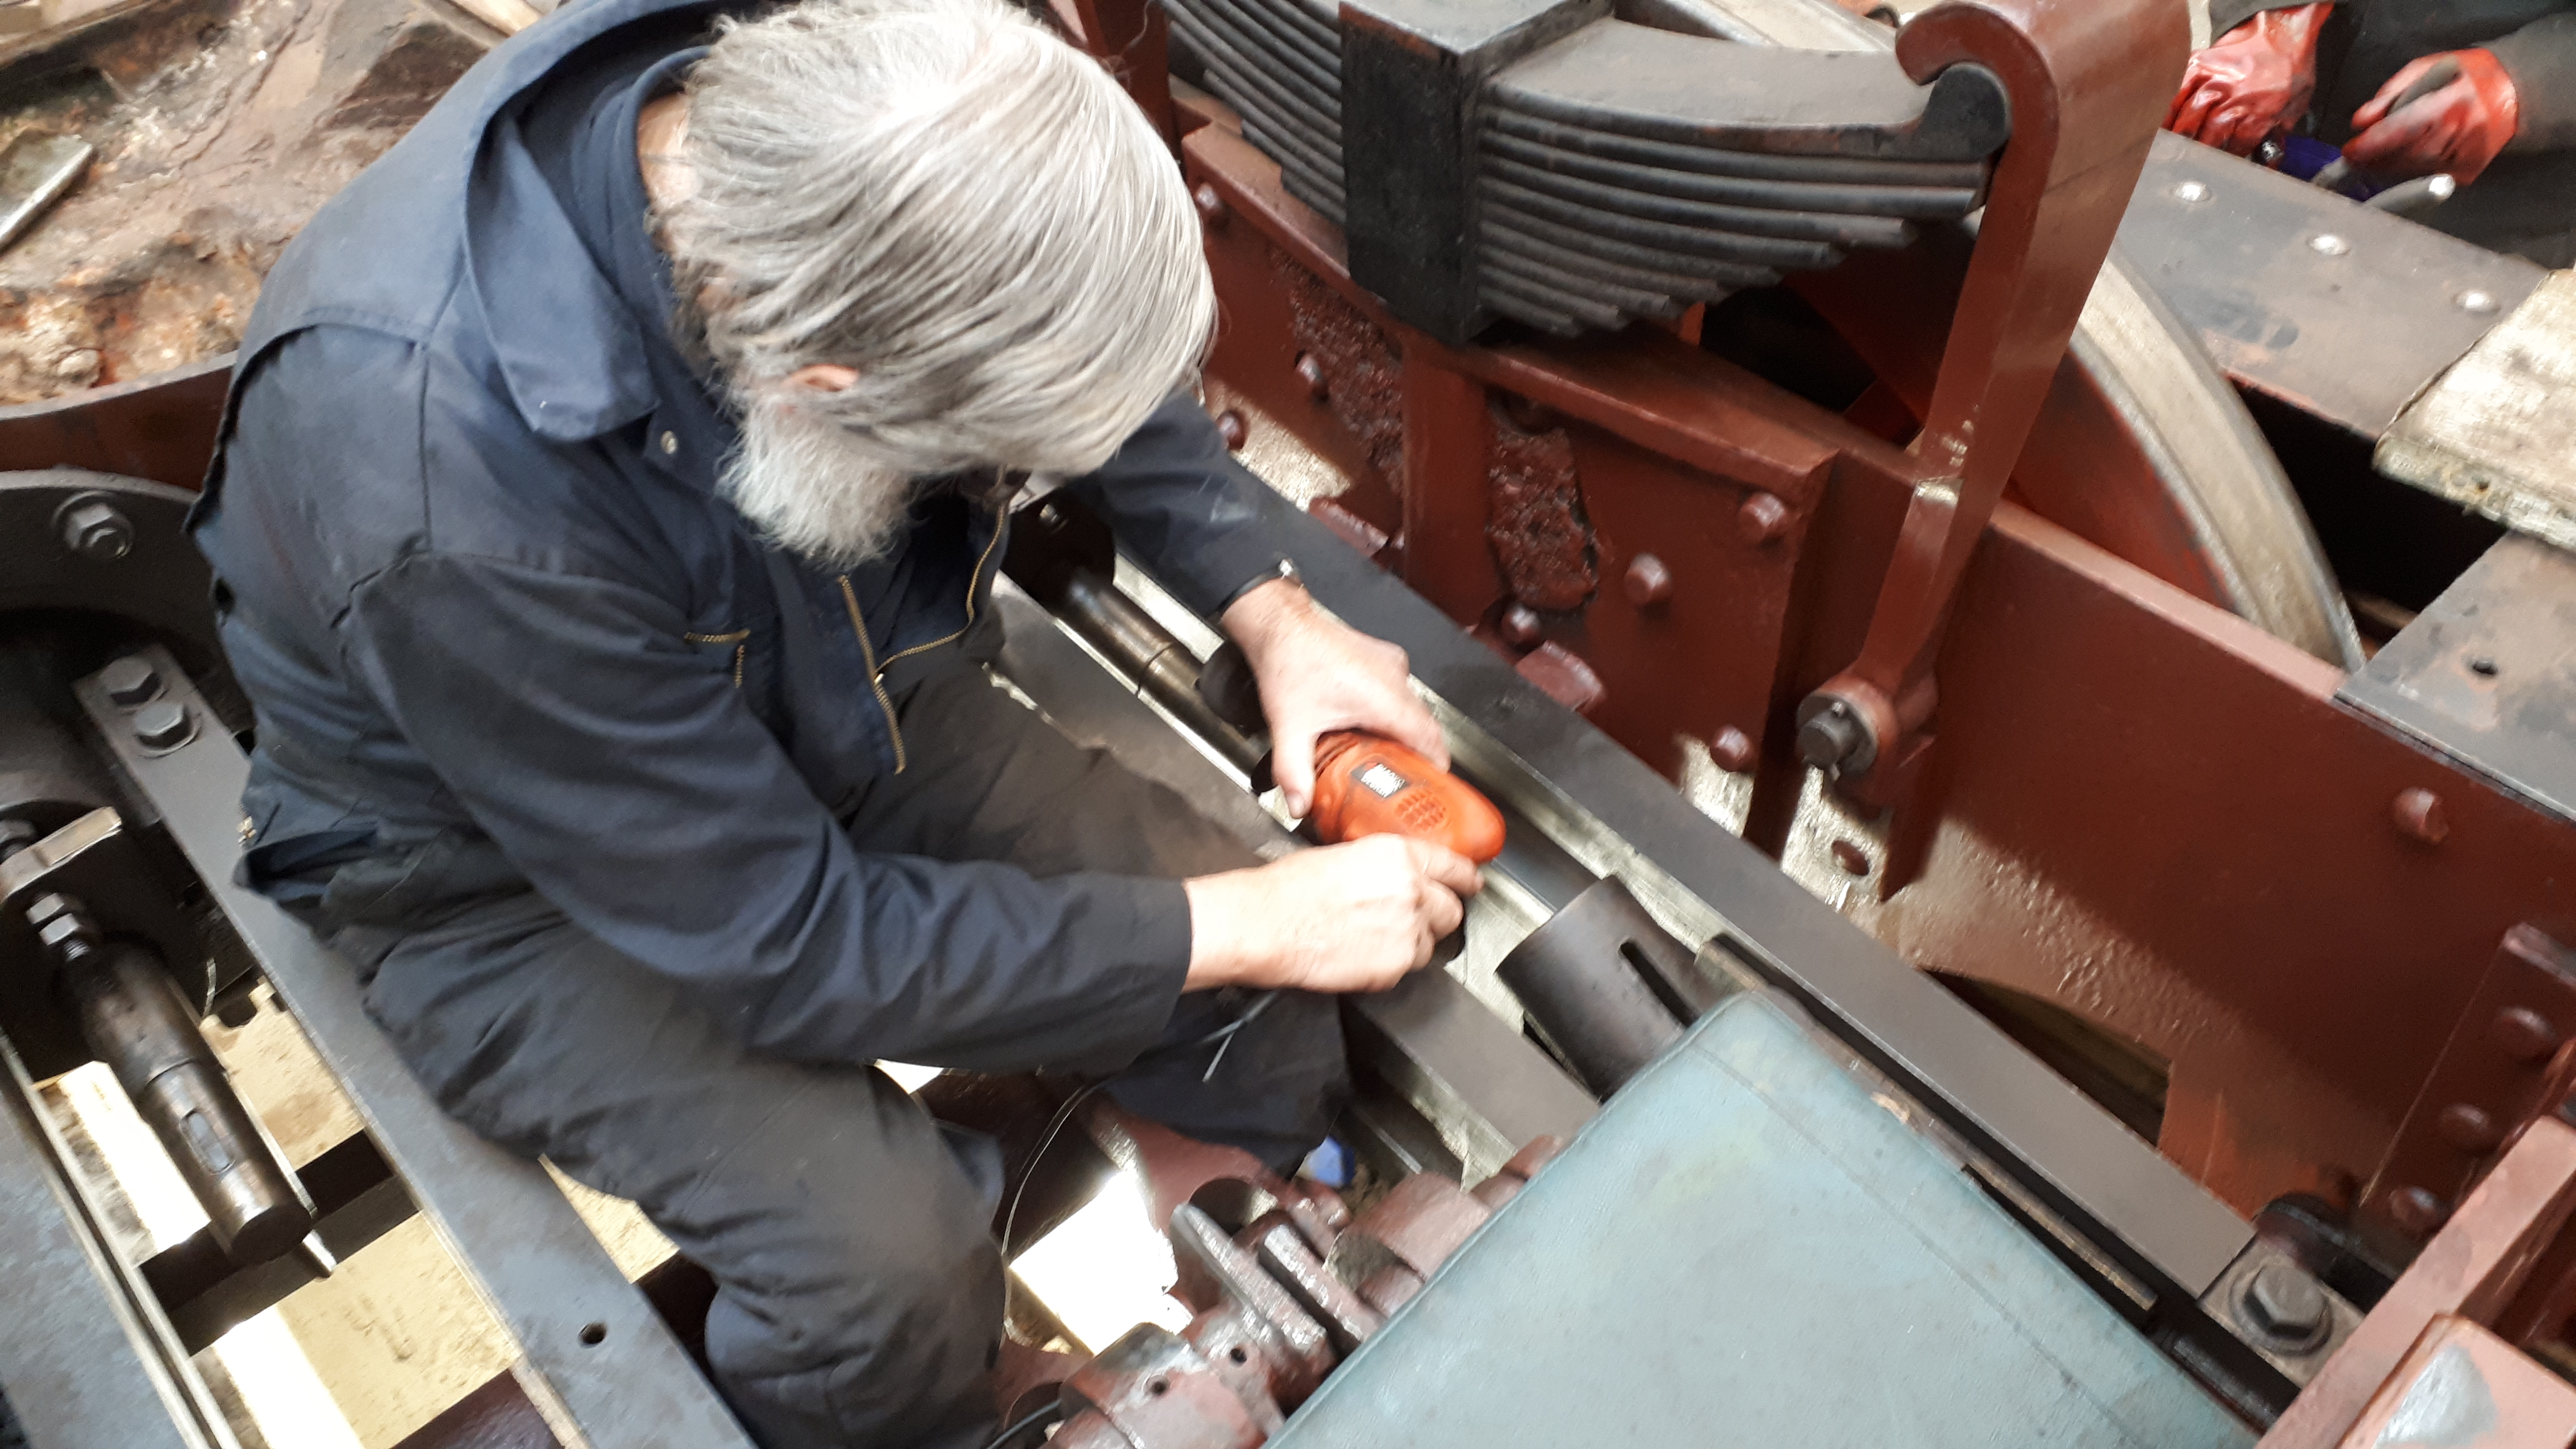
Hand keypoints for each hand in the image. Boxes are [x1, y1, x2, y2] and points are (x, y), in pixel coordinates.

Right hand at [1183, 836, 1480, 992]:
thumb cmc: (1288, 888)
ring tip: (1381, 939)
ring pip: (1432, 943)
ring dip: (1415, 941)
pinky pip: (1408, 966)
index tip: (1472, 883)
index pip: (1454, 867)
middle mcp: (1411, 890)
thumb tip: (1392, 874)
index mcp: (1398, 855)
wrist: (1267, 923)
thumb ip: (1380, 864)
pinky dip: (1394, 963)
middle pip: (1450, 909)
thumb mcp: (1340, 855)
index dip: (1467, 878)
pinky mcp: (1395, 965)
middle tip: (1420, 918)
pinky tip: (1366, 955)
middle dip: (1438, 915)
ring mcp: (1407, 930)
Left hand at [1222, 577, 1445, 817]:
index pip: (1431, 739)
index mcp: (1385, 697)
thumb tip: (1298, 805)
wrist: (1281, 624)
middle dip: (1420, 757)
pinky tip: (1371, 728)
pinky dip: (1395, 713)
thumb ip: (1293, 772)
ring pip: (1415, 709)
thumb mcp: (1289, 727)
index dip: (1436, 768)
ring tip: (1388, 760)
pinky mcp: (1383, 658)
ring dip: (1406, 734)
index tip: (1432, 788)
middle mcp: (1395, 679)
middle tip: (1406, 783)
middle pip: (1426, 727)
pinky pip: (1401, 692)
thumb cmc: (1290, 660)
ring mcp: (1392, 665)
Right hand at [2166, 3, 2332, 156]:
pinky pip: (2176, 94)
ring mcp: (2213, 81)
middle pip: (2206, 137)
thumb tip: (2264, 164)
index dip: (2223, 162)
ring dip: (2178, 139)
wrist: (2282, 32)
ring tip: (2169, 152)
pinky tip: (2163, 126)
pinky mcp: (2198, 67)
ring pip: (2187, 119)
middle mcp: (2234, 97)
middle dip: (2197, 155)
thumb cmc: (2288, 69)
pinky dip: (2167, 112)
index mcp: (2261, 111)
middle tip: (2186, 167)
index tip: (2215, 170)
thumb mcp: (2294, 108)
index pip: (2234, 148)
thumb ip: (2275, 137)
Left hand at [2346, 49, 2520, 183]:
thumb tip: (2360, 121)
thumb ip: (2391, 94)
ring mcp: (2468, 155)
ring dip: (2387, 165)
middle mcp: (2464, 131)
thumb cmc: (2466, 77)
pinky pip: (2424, 176)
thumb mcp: (2427, 69)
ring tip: (2377, 153)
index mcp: (2454, 101)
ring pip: (2412, 169)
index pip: (2403, 131)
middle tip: (2356, 154)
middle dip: (2374, 157)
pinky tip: (2404, 156)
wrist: (2514, 94)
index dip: (2371, 145)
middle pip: (2405, 155)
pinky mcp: (2467, 173)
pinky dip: (2407, 169)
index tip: (2349, 151)